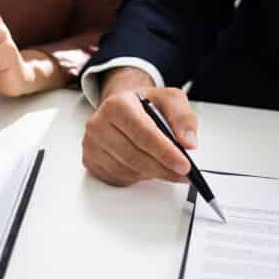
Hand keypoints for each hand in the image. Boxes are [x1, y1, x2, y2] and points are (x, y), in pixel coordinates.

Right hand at [82, 67, 196, 186]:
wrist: (122, 107)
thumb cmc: (144, 104)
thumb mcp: (170, 100)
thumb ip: (183, 119)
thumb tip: (188, 143)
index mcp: (117, 105)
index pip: (143, 134)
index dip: (165, 152)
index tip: (184, 166)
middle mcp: (99, 124)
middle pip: (135, 156)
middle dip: (163, 169)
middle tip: (183, 174)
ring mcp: (91, 144)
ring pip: (127, 170)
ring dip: (151, 174)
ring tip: (166, 168)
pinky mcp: (90, 160)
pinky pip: (118, 178)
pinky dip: (136, 177)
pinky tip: (145, 167)